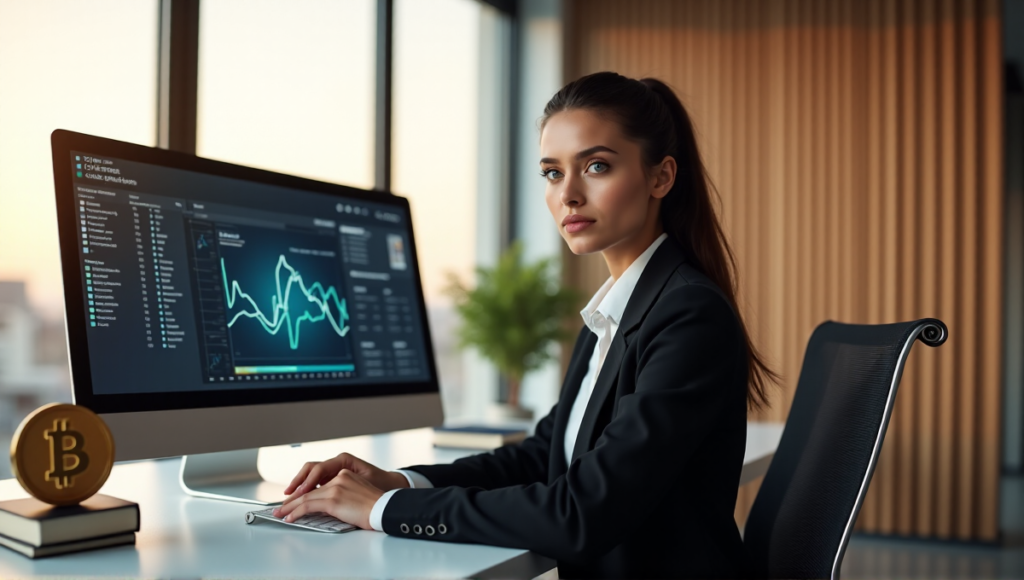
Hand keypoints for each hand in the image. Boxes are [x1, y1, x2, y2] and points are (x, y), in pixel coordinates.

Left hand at [282, 452, 407, 504]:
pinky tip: (290, 517)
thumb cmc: (376, 507)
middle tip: (282, 506)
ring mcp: (335, 487)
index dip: (305, 491)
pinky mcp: (333, 499)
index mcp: (345, 474)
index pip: (318, 482)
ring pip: (305, 496)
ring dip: (290, 506)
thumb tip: (325, 507)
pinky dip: (296, 512)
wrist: (386, 508)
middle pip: (309, 488)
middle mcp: (338, 477)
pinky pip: (308, 505)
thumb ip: (341, 495)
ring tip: (280, 513)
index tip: (295, 499)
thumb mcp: (357, 495)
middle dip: (293, 499)